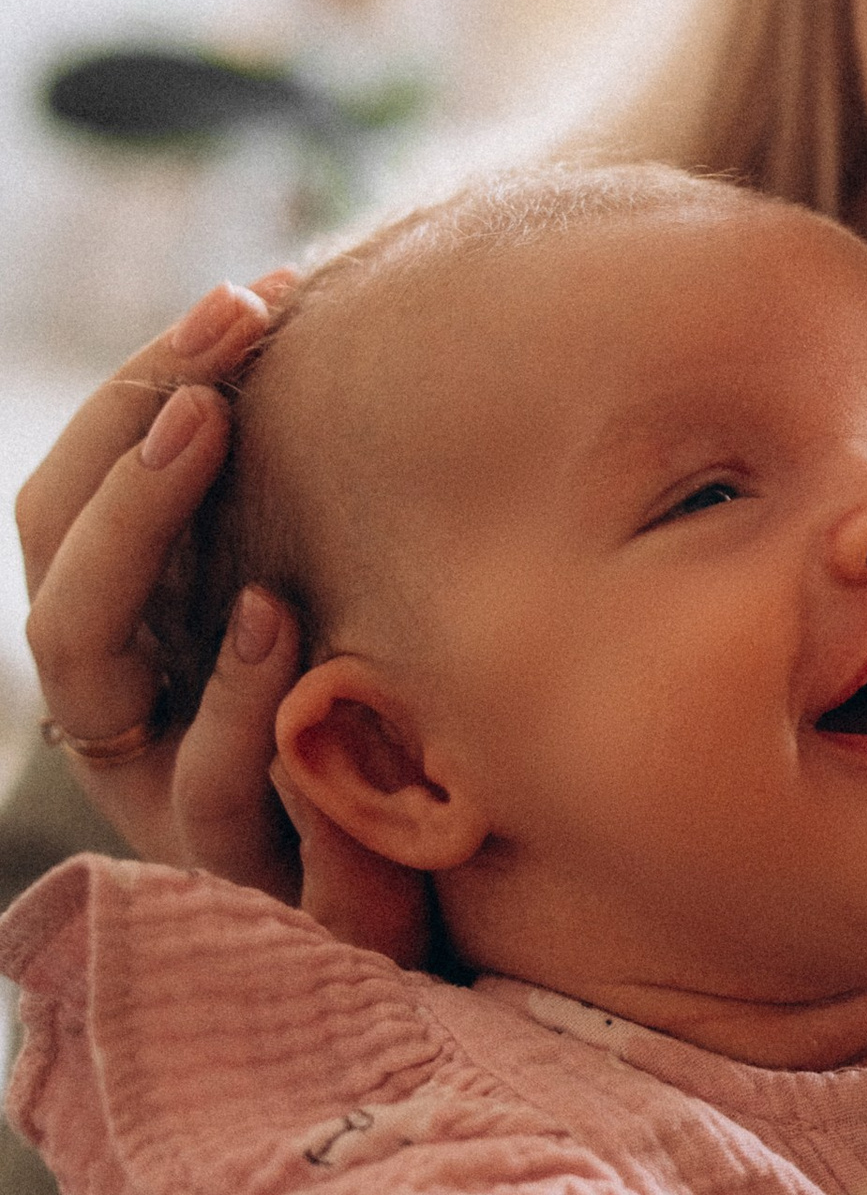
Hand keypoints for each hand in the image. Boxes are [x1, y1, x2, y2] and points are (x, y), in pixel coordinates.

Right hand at [17, 276, 427, 959]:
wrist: (479, 896)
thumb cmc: (398, 729)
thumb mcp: (352, 603)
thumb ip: (319, 502)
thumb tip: (341, 319)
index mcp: (133, 648)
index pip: (67, 511)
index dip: (135, 397)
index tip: (245, 298)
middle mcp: (129, 729)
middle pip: (59, 597)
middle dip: (124, 480)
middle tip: (213, 385)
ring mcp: (181, 814)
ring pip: (102, 702)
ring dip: (155, 576)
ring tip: (222, 471)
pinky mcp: (261, 892)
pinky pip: (227, 811)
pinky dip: (252, 718)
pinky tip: (295, 637)